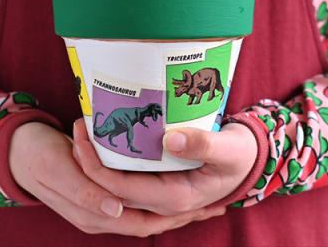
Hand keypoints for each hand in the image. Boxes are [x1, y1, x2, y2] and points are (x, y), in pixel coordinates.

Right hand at [9, 122, 225, 235]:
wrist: (21, 150)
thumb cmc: (39, 156)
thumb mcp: (59, 171)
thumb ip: (85, 193)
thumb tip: (116, 211)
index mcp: (93, 214)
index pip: (144, 222)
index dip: (174, 216)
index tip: (204, 205)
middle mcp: (100, 216)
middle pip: (151, 221)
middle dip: (183, 215)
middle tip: (215, 204)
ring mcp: (100, 205)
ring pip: (146, 211)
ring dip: (172, 207)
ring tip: (201, 197)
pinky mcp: (99, 193)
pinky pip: (135, 199)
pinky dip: (155, 196)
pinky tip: (168, 181)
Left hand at [73, 118, 256, 215]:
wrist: (248, 161)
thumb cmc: (240, 154)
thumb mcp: (228, 148)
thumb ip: (204, 144)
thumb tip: (171, 139)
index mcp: (175, 197)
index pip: (122, 189)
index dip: (96, 167)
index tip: (83, 136)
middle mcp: (163, 201)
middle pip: (113, 189)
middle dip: (89, 162)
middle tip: (79, 128)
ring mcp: (161, 193)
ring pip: (119, 185)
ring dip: (98, 163)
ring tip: (86, 132)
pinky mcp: (161, 182)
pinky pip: (130, 177)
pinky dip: (114, 161)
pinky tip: (105, 141)